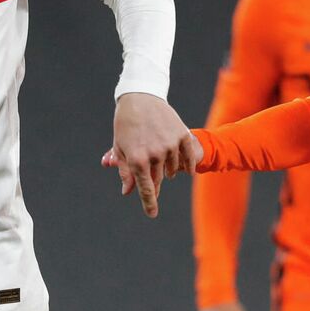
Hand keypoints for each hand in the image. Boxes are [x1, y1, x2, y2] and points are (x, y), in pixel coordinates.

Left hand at [109, 93, 202, 217]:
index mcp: (136, 159)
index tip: (152, 214)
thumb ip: (125, 171)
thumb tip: (128, 191)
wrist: (141, 97)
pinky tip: (187, 170)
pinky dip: (188, 165)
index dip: (149, 202)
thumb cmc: (126, 124)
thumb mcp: (121, 147)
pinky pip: (188, 157)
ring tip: (159, 155)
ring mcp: (170, 145)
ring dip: (167, 169)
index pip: (145, 188)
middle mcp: (155, 154)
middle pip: (158, 178)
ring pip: (172, 168)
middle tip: (152, 182)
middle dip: (155, 183)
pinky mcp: (182, 136)